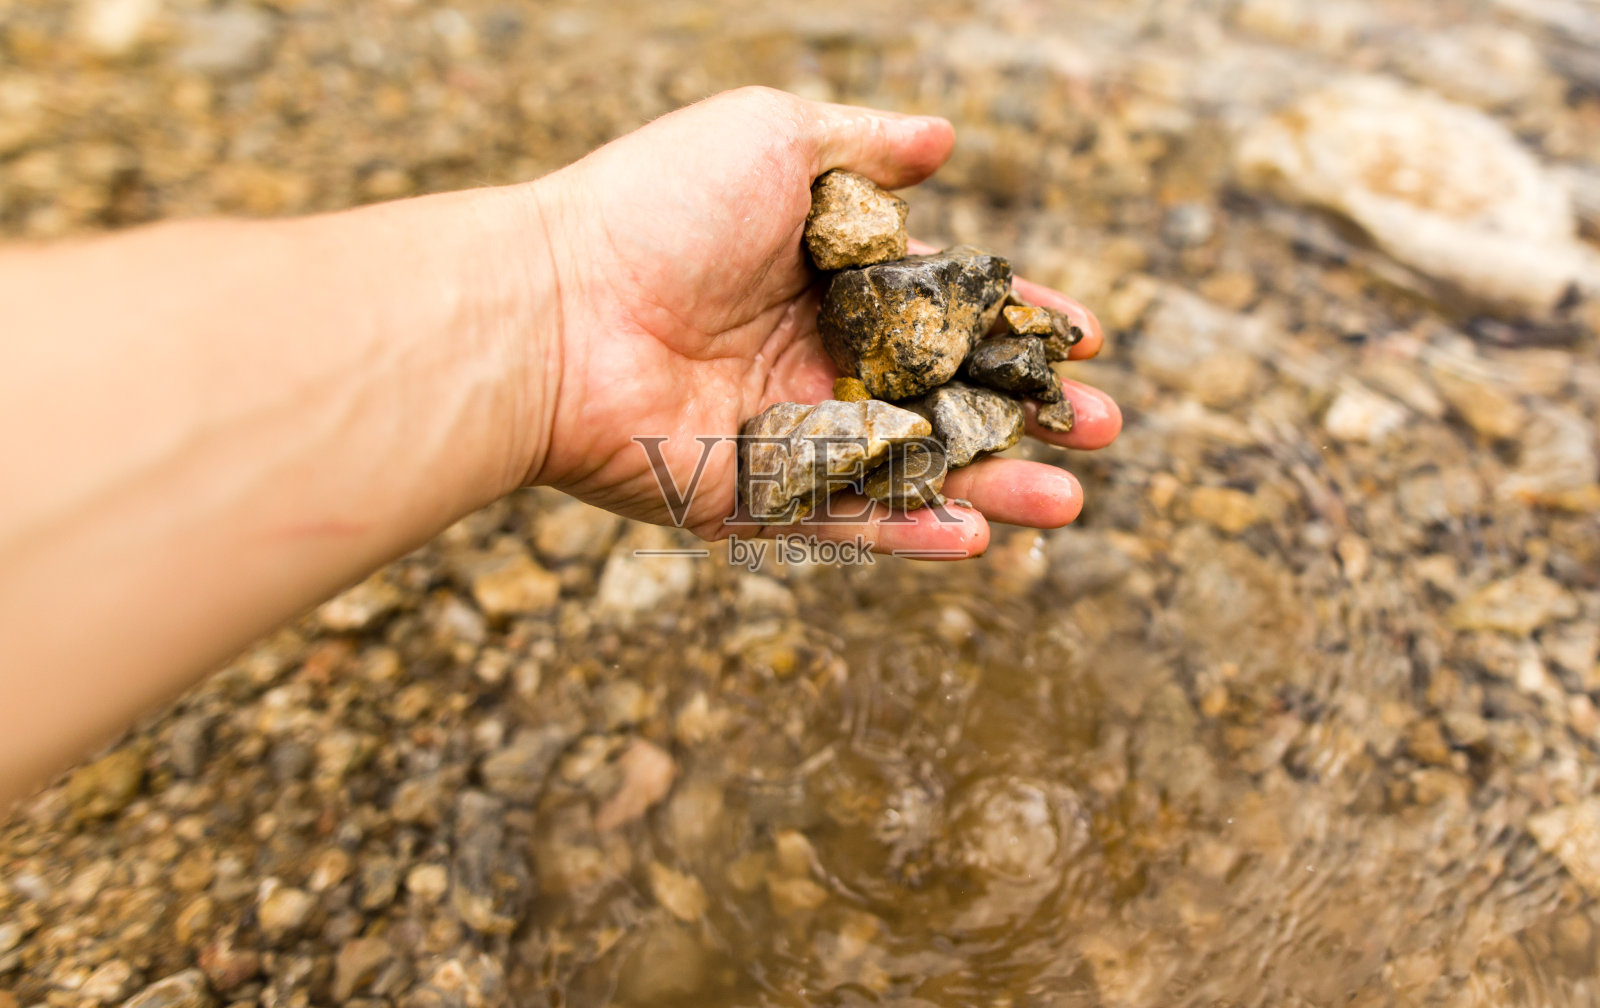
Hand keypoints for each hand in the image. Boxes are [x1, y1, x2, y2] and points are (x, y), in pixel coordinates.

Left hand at [524, 87, 1120, 557]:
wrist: (552, 307)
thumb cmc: (655, 209)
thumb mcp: (773, 139)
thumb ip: (866, 145)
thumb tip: (947, 137)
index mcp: (821, 276)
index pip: (944, 303)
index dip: (1016, 318)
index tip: (1084, 336)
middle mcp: (811, 354)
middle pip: (944, 395)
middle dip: (1028, 413)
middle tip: (1102, 424)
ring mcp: (785, 430)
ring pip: (912, 469)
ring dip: (994, 487)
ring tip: (1070, 498)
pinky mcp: (751, 496)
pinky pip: (845, 521)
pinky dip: (909, 534)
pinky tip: (978, 540)